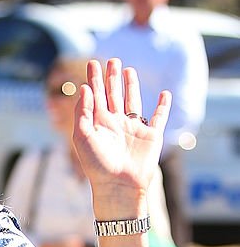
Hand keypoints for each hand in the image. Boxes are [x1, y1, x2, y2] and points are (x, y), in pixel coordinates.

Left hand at [73, 59, 170, 197]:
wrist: (119, 186)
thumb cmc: (97, 165)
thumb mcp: (83, 137)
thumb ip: (83, 112)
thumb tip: (84, 88)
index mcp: (99, 125)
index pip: (96, 97)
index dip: (94, 80)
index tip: (93, 62)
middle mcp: (116, 125)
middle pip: (113, 95)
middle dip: (112, 78)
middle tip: (111, 60)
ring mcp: (134, 130)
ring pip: (133, 102)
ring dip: (131, 86)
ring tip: (128, 70)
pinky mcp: (151, 136)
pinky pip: (159, 117)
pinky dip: (163, 106)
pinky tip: (164, 94)